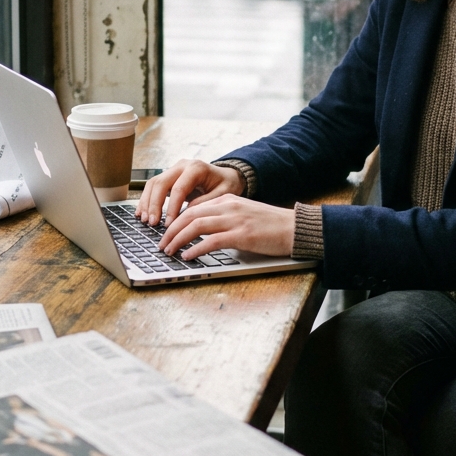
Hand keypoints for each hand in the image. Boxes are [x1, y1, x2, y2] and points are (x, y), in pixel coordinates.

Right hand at [136, 159, 243, 225]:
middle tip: (152, 223)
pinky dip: (146, 199)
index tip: (169, 225)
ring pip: (153, 183)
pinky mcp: (169, 176)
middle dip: (154, 204)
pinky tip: (142, 213)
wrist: (227, 176)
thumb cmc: (227, 184)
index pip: (178, 188)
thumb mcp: (223, 194)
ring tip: (144, 220)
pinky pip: (153, 186)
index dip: (172, 208)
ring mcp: (174, 169)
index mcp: (196, 168)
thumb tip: (185, 215)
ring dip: (146, 202)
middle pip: (161, 183)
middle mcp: (182, 165)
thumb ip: (205, 203)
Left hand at [159, 194, 294, 260]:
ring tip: (169, 251)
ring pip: (196, 226)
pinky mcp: (242, 235)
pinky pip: (211, 241)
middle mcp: (228, 206)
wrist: (294, 228)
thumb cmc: (270, 226)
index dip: (175, 221)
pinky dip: (196, 248)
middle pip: (189, 215)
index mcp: (227, 199)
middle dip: (171, 230)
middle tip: (161, 244)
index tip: (166, 233)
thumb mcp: (243, 215)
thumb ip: (224, 219)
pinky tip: (188, 256)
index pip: (193, 207)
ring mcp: (235, 220)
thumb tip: (203, 234)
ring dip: (178, 239)